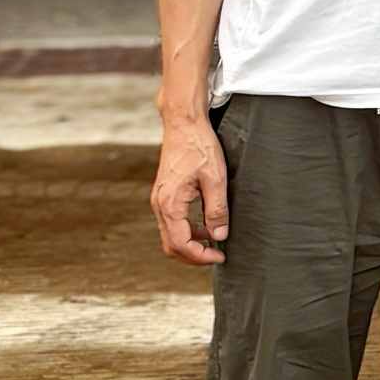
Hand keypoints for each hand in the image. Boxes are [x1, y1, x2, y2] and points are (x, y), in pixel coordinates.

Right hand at [150, 114, 228, 267]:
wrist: (183, 123)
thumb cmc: (199, 146)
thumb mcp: (215, 178)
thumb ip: (217, 210)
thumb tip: (220, 235)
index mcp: (170, 204)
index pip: (180, 244)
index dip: (200, 256)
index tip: (220, 255)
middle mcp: (160, 205)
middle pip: (171, 245)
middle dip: (193, 255)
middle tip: (216, 254)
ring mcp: (160, 200)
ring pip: (170, 235)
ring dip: (190, 243)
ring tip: (214, 241)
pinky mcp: (164, 194)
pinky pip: (172, 222)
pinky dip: (187, 230)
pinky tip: (205, 225)